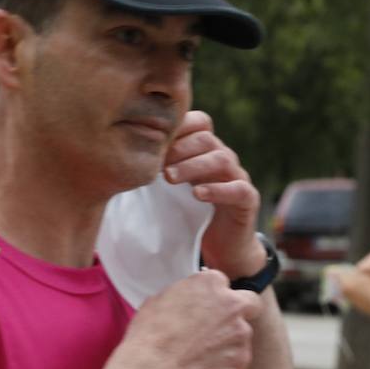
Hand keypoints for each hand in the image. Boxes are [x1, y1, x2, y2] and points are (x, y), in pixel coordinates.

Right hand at [115, 269, 260, 368]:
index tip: (206, 306)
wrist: (153, 368)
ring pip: (242, 334)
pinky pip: (237, 359)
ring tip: (201, 354)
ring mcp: (241, 333)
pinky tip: (203, 367)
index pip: (222, 282)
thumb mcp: (162, 299)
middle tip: (221, 325)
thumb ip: (186, 295)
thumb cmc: (150, 333)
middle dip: (240, 311)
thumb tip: (190, 300)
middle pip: (249, 303)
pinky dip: (225, 364)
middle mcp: (232, 303)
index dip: (214, 295)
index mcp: (210, 283)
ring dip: (229, 341)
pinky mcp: (241, 359)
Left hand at [162, 111, 263, 277]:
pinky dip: (217, 189)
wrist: (224, 246)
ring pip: (221, 160)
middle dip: (179, 148)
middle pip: (206, 139)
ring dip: (193, 166)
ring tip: (170, 178)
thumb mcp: (173, 187)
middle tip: (156, 162)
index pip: (199, 122)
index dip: (179, 124)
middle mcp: (224, 158)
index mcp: (207, 150)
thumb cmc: (192, 213)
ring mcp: (238, 177)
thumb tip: (121, 156)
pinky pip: (237, 188)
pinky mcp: (248, 199)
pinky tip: (197, 194)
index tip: (152, 136)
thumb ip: (159, 169)